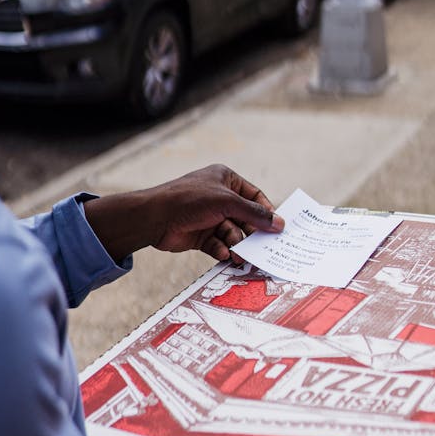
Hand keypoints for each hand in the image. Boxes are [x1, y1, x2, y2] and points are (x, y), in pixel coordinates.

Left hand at [151, 164, 283, 261]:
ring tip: (239, 256)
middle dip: (251, 233)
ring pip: (233, 234)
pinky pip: (219, 244)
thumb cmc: (190, 200)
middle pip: (245, 218)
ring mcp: (209, 217)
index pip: (254, 196)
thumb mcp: (227, 202)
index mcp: (225, 180)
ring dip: (236, 244)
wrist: (155, 217)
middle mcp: (218, 197)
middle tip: (262, 248)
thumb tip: (279, 223)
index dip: (266, 212)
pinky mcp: (201, 235)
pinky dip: (222, 250)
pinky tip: (222, 254)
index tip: (277, 228)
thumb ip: (254, 214)